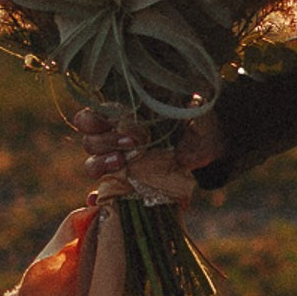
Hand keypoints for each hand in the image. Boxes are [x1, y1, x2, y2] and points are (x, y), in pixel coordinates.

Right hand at [72, 104, 225, 205]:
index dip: (93, 120)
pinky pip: (104, 191)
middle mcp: (115, 139)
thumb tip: (193, 99)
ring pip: (92, 164)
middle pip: (89, 141)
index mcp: (122, 117)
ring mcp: (120, 162)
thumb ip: (188, 103)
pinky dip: (98, 196)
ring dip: (102, 164)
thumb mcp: (194, 109)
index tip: (117, 123)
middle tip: (132, 144)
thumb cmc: (195, 121)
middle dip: (104, 142)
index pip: (90, 117)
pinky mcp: (128, 182)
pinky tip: (100, 197)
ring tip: (123, 163)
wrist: (207, 147)